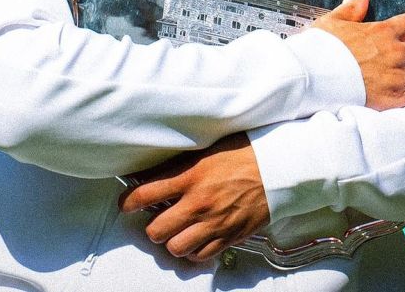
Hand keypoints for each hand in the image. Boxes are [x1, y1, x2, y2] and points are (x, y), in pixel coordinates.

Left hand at [119, 133, 268, 261]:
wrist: (278, 168)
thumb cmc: (244, 152)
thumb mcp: (208, 149)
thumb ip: (182, 163)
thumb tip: (156, 171)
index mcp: (191, 176)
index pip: (146, 192)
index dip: (130, 200)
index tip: (126, 203)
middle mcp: (198, 203)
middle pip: (156, 229)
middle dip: (152, 225)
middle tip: (157, 218)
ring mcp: (213, 223)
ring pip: (175, 247)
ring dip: (173, 240)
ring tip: (177, 230)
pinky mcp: (228, 237)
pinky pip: (200, 255)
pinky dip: (194, 250)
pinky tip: (197, 238)